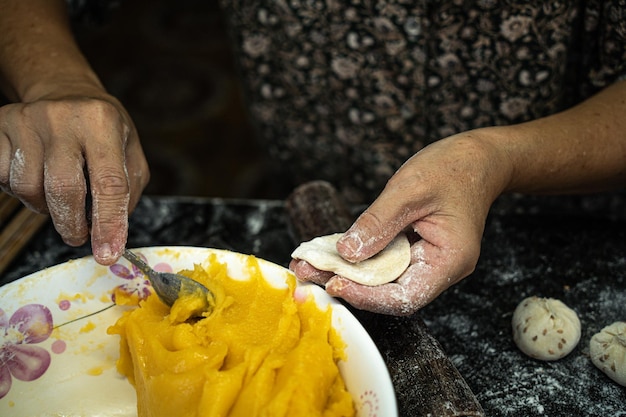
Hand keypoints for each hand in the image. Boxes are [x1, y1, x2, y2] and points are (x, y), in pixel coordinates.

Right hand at [0, 92, 148, 264]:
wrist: (63, 92)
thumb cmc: (101, 128)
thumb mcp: (130, 151)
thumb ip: (127, 191)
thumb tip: (112, 233)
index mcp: (103, 122)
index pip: (109, 183)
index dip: (109, 224)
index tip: (107, 253)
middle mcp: (64, 117)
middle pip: (63, 189)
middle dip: (71, 224)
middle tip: (78, 235)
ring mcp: (27, 120)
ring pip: (29, 188)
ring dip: (45, 206)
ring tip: (58, 194)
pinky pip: (3, 178)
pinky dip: (20, 190)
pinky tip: (37, 177)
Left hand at [291, 132, 510, 314]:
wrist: (477, 158)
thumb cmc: (453, 168)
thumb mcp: (409, 190)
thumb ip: (378, 223)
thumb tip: (347, 253)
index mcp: (450, 260)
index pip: (406, 296)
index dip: (367, 296)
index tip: (334, 284)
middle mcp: (440, 268)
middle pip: (390, 291)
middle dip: (348, 284)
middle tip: (309, 272)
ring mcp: (427, 261)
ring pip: (383, 278)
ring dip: (347, 272)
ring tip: (310, 263)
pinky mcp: (414, 251)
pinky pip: (383, 261)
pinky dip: (358, 258)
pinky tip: (330, 252)